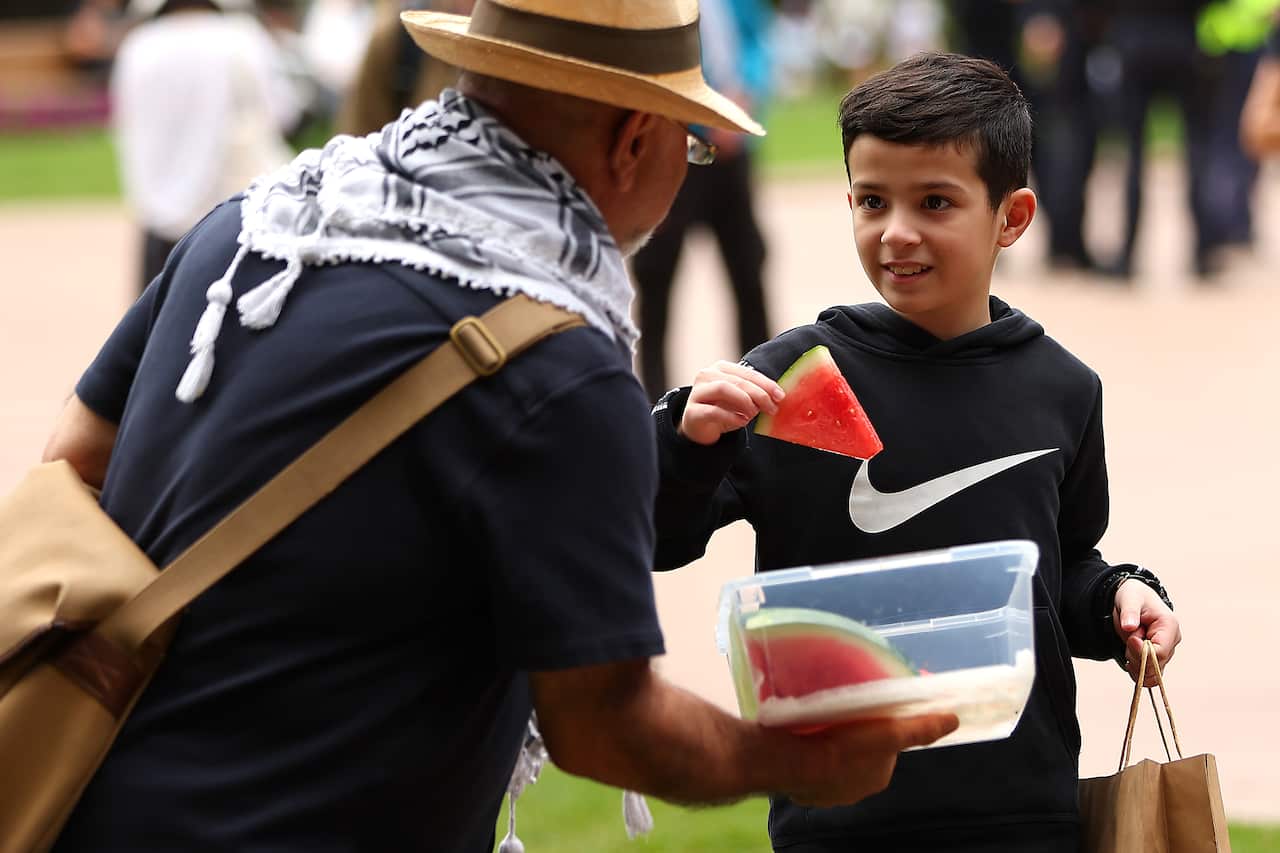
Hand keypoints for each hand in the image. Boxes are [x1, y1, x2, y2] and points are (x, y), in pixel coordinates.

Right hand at [679, 360, 783, 445]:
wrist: (699, 428)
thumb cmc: (723, 410)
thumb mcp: (742, 400)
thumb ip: (756, 394)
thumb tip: (778, 397)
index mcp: (721, 368)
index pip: (747, 373)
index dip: (766, 383)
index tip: (780, 396)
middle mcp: (707, 375)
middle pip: (737, 380)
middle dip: (759, 394)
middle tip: (772, 408)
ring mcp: (697, 392)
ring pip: (723, 389)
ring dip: (744, 401)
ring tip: (754, 414)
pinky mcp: (692, 411)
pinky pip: (713, 411)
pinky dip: (731, 417)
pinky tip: (742, 422)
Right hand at [781, 713, 958, 807]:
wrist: (796, 761)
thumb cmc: (844, 744)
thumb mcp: (889, 732)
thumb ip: (920, 728)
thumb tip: (954, 721)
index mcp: (878, 777)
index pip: (885, 749)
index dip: (879, 730)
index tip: (867, 714)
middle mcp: (857, 790)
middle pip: (861, 757)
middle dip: (855, 740)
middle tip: (844, 716)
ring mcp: (829, 793)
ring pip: (835, 764)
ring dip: (832, 749)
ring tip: (822, 726)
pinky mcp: (804, 790)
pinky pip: (812, 770)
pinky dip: (811, 757)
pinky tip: (805, 742)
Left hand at [1113, 579, 1181, 686]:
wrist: (1132, 600)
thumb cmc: (1133, 597)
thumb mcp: (1129, 600)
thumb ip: (1129, 613)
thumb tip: (1129, 627)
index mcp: (1169, 626)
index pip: (1160, 652)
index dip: (1142, 652)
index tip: (1131, 639)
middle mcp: (1171, 642)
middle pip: (1155, 666)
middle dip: (1136, 658)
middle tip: (1129, 640)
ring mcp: (1166, 652)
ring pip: (1152, 675)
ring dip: (1135, 665)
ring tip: (1129, 646)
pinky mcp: (1157, 659)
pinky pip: (1149, 676)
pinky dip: (1136, 672)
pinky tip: (1129, 658)